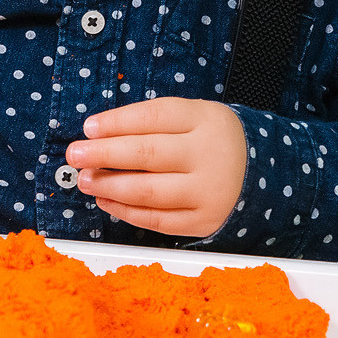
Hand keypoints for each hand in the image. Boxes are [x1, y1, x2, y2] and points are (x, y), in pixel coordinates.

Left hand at [66, 97, 246, 239]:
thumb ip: (151, 123)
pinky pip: (157, 219)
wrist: (262, 174)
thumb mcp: (194, 117)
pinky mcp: (204, 220)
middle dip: (103, 154)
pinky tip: (105, 200)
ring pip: (148, 191)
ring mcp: (208, 191)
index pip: (154, 117)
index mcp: (206, 120)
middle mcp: (209, 155)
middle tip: (75, 155)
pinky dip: (125, 211)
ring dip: (109, 186)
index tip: (89, 127)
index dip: (117, 122)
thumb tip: (98, 135)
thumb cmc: (211, 141)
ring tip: (85, 179)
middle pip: (147, 153)